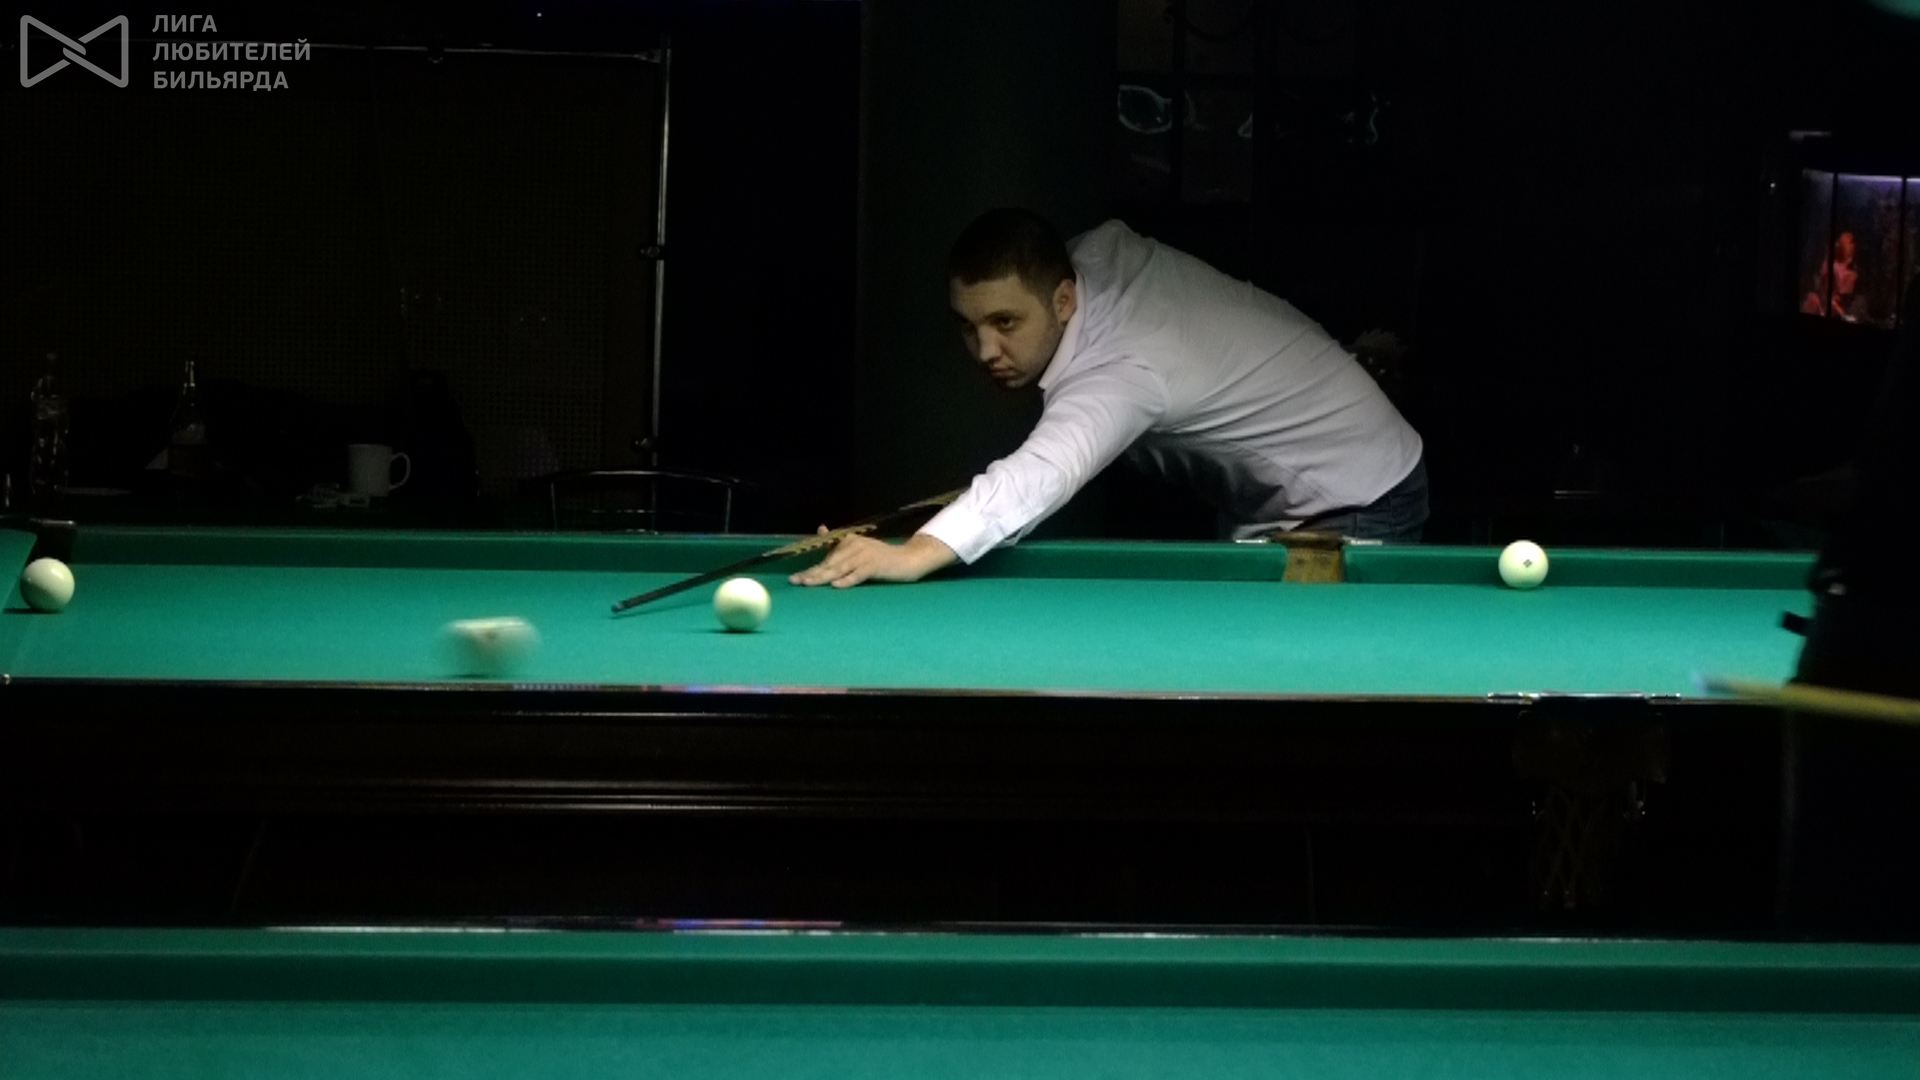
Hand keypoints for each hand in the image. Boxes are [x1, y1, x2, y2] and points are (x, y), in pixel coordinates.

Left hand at [788, 530, 956, 587]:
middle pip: (829, 564)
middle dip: (811, 574)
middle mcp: (854, 546)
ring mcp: (864, 556)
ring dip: (822, 577)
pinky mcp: (875, 566)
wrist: (907, 559)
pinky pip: (858, 575)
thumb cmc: (881, 557)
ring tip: (808, 584)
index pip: (826, 558)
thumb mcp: (858, 546)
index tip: (794, 578)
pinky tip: (836, 586)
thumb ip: (839, 543)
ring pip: (839, 569)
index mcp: (848, 541)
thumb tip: (820, 529)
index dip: (810, 568)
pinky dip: (847, 580)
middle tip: (795, 582)